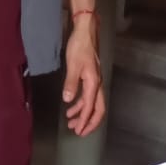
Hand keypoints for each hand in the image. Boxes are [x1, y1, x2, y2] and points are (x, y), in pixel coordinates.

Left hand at [63, 18, 105, 136]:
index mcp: (94, 83)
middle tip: (79, 132)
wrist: (85, 32)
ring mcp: (94, 81)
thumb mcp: (73, 65)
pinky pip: (87, 95)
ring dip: (82, 113)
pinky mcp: (90, 77)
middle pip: (97, 109)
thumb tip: (68, 100)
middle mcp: (97, 84)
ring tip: (70, 121)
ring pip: (92, 103)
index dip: (85, 120)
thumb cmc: (79, 47)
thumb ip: (71, 83)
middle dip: (89, 122)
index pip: (90, 107)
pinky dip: (80, 103)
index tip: (78, 130)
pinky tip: (71, 105)